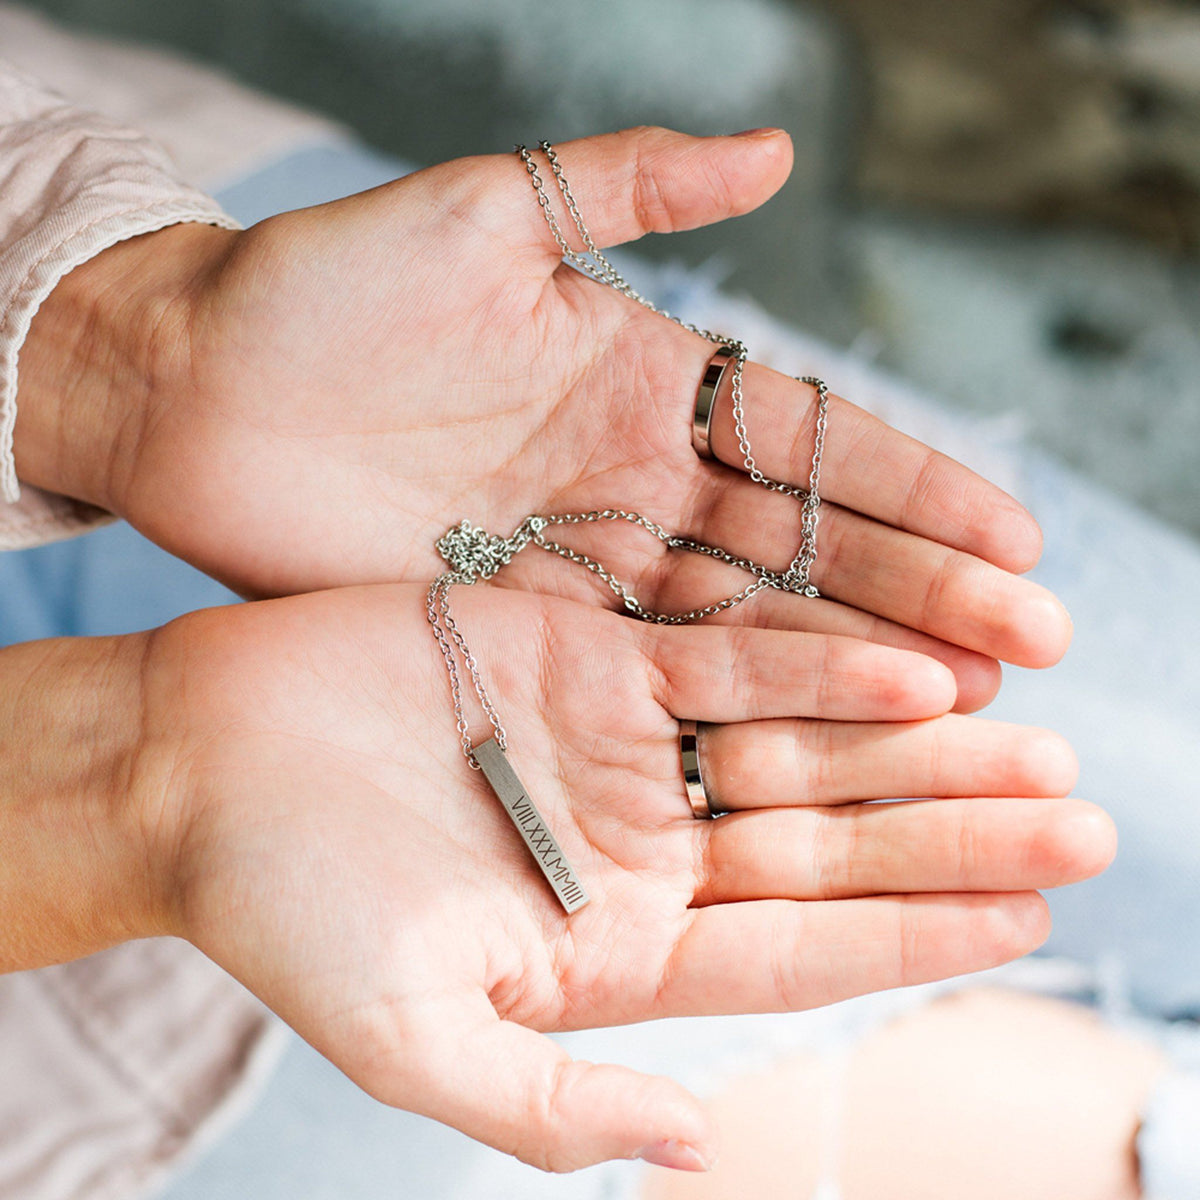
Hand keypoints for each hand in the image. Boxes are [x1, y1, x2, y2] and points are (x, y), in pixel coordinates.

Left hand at [16, 128, 1069, 709]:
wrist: (197, 390)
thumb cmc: (326, 288)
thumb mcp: (484, 212)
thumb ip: (628, 182)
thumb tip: (781, 150)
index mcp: (646, 379)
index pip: (812, 439)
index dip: (913, 486)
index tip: (1013, 535)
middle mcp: (635, 481)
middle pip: (803, 543)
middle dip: (916, 590)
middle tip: (1027, 643)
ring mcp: (586, 561)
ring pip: (744, 616)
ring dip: (851, 658)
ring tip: (959, 700)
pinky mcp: (524, 627)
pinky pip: (647, 666)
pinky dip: (730, 697)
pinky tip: (814, 730)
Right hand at [134, 585, 1108, 1171]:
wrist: (200, 762)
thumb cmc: (284, 907)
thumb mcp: (409, 1038)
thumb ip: (547, 1104)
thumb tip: (691, 1146)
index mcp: (614, 947)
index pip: (800, 951)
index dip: (916, 939)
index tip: (1030, 923)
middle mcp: (638, 843)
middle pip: (827, 841)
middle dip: (952, 834)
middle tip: (1080, 819)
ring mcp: (622, 743)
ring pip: (803, 744)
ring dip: (916, 747)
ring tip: (1034, 743)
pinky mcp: (591, 652)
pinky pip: (730, 656)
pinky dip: (820, 662)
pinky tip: (916, 666)